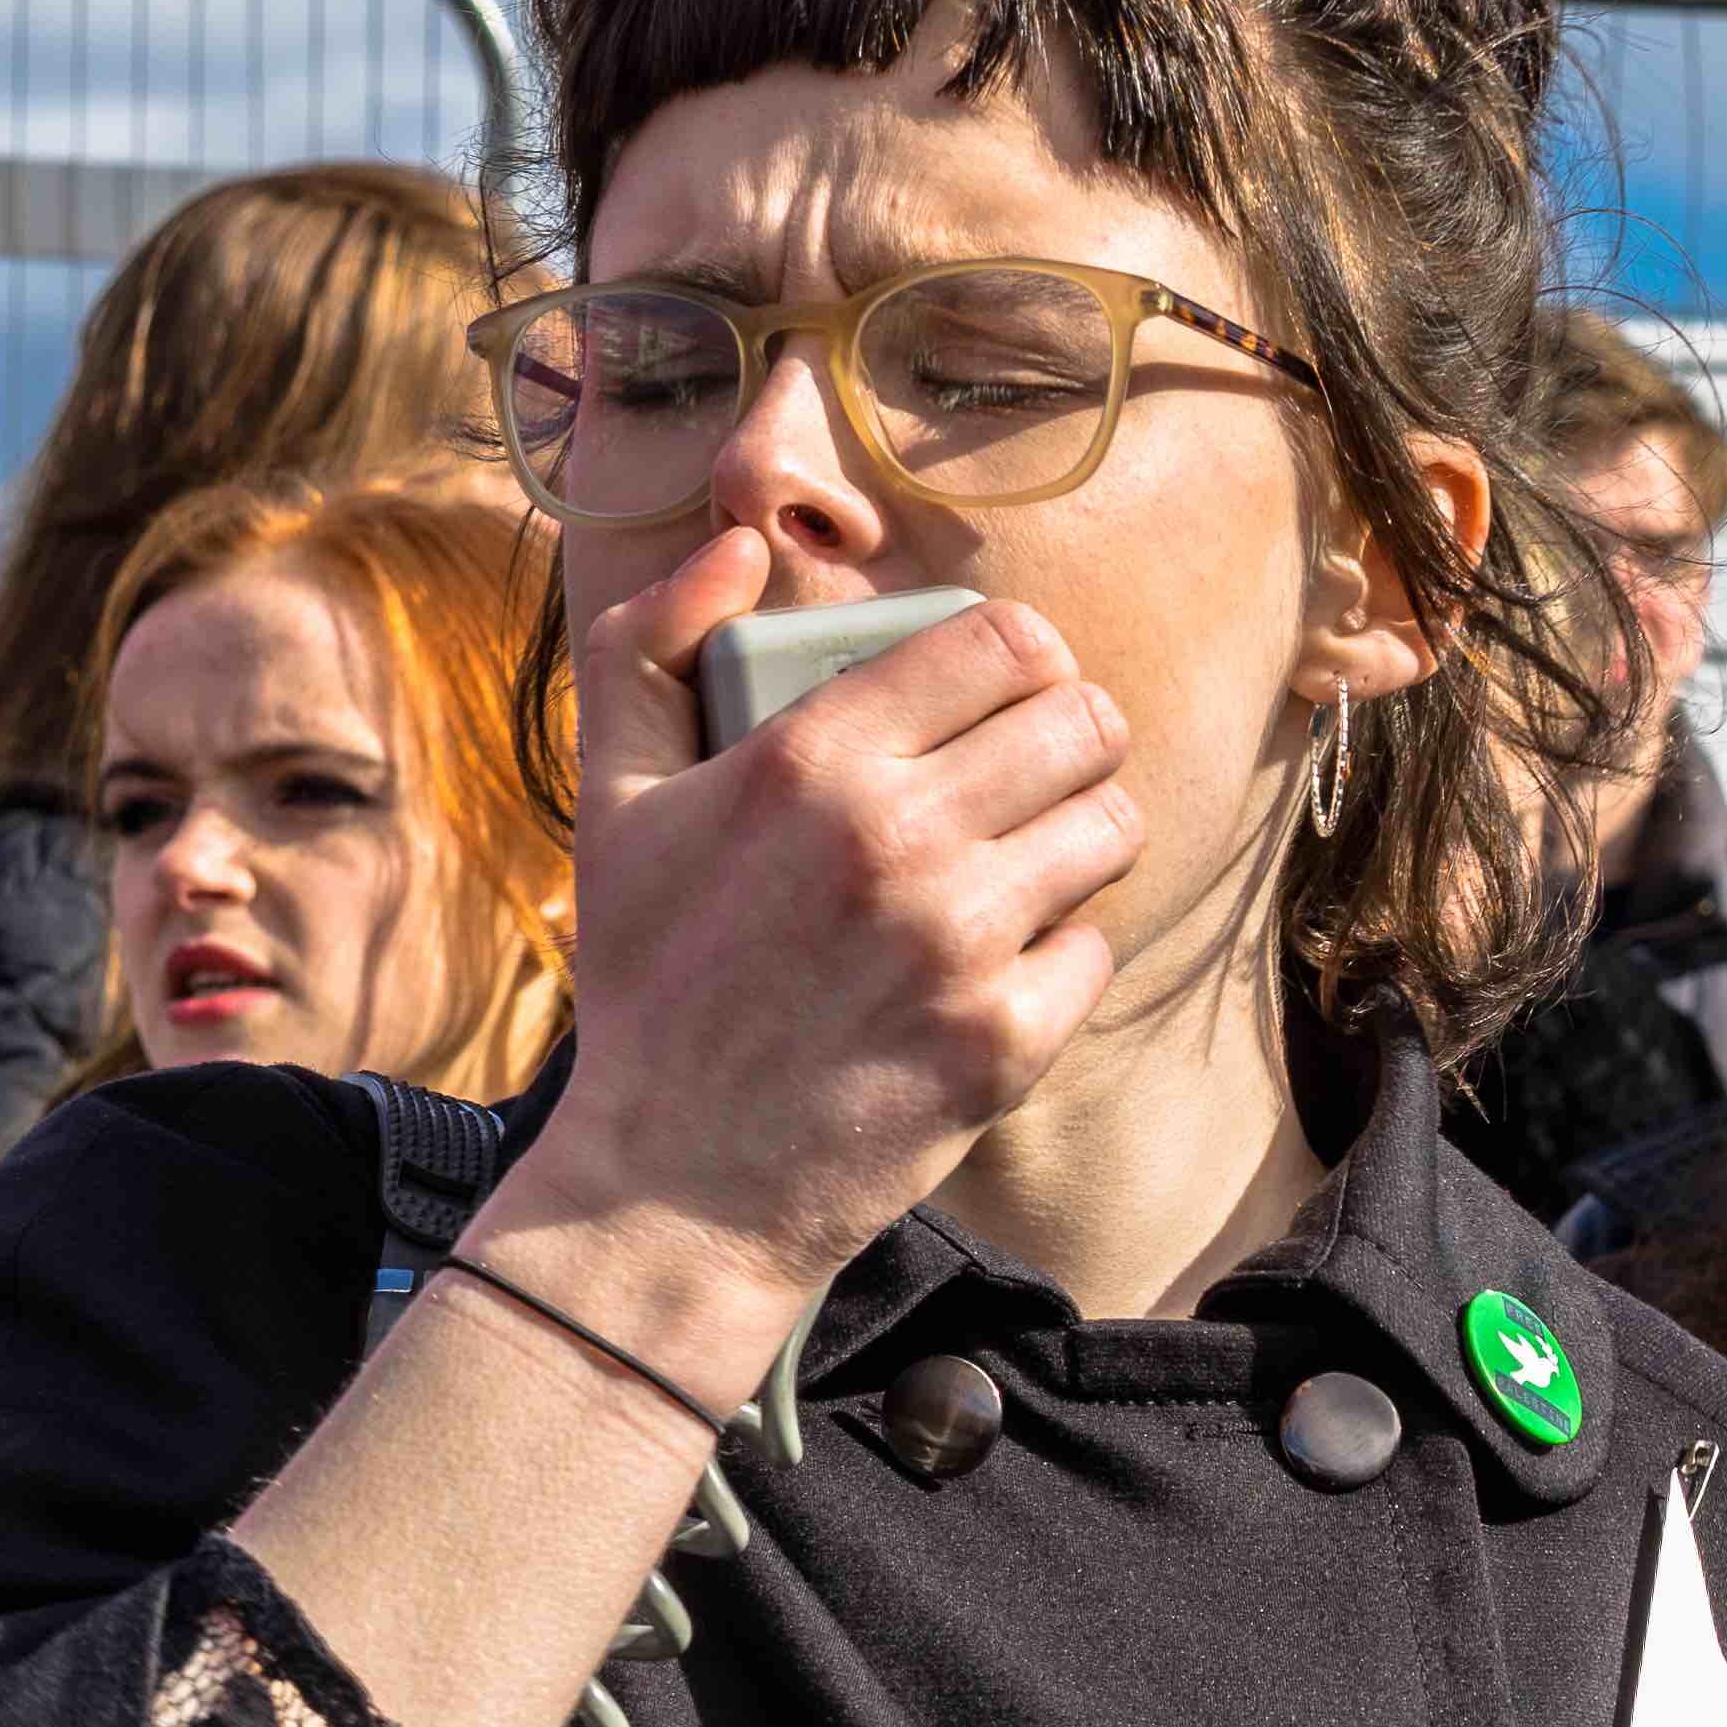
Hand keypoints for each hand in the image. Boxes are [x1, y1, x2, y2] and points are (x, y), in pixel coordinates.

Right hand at [498, 531, 1141, 1359]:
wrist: (675, 1180)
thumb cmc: (650, 978)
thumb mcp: (612, 798)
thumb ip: (652, 645)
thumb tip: (738, 547)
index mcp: (810, 761)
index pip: (1004, 641)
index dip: (1025, 653)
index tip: (1010, 686)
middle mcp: (899, 840)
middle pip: (1085, 723)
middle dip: (1071, 735)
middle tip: (1035, 770)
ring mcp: (963, 945)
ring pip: (1113, 827)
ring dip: (1082, 834)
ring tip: (1026, 859)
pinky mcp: (1007, 1040)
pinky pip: (1098, 947)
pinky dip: (1063, 951)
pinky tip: (998, 963)